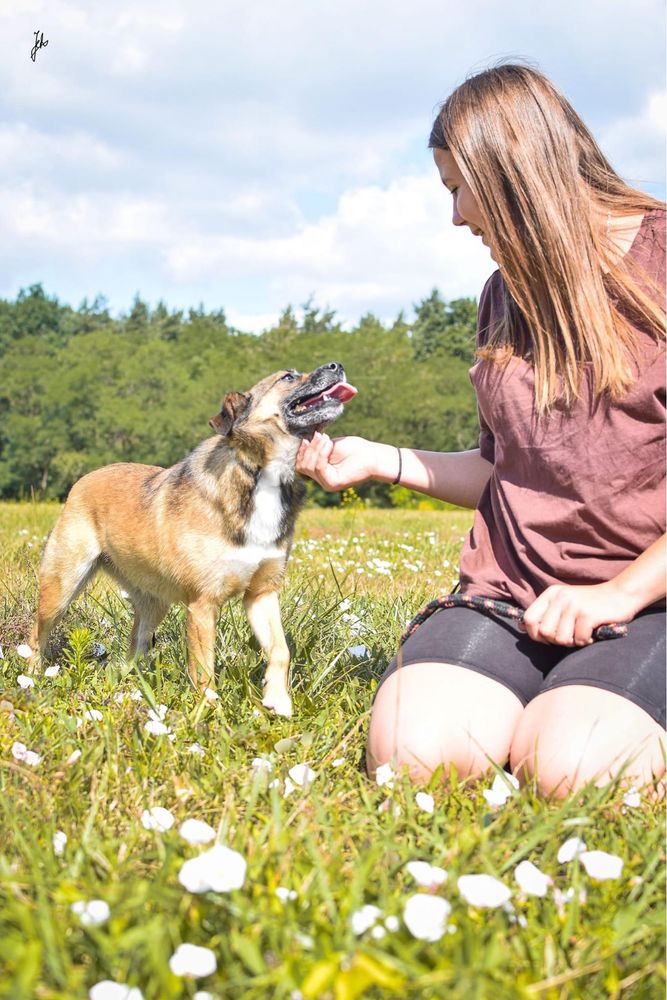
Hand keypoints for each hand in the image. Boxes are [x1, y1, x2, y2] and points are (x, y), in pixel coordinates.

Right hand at [296, 434, 377, 491]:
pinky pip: (319, 468)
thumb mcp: (330, 446)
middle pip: (302, 466)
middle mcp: (322, 480)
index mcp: (321, 472)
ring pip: (309, 467)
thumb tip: (303, 442)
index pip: (301, 465)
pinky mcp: (333, 484)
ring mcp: (327, 484)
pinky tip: (330, 445)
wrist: (373, 456)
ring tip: (327, 439)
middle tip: (321, 436)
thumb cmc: (354, 449)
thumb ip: (317, 447)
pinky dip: (322, 454)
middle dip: (309, 449)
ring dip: (316, 449)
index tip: (308, 438)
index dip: (301, 452)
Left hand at [522, 582, 636, 646]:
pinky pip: (578, 640)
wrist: (621, 595)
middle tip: (571, 636)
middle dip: (556, 641)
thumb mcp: (565, 603)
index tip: (549, 638)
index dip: (536, 634)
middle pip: (544, 632)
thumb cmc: (591, 604)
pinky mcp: (587, 614)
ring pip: (560, 639)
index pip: (529, 619)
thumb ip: (547, 614)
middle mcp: (560, 597)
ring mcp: (573, 605)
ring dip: (573, 642)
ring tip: (582, 633)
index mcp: (551, 594)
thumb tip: (522, 627)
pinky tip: (592, 633)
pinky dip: (586, 641)